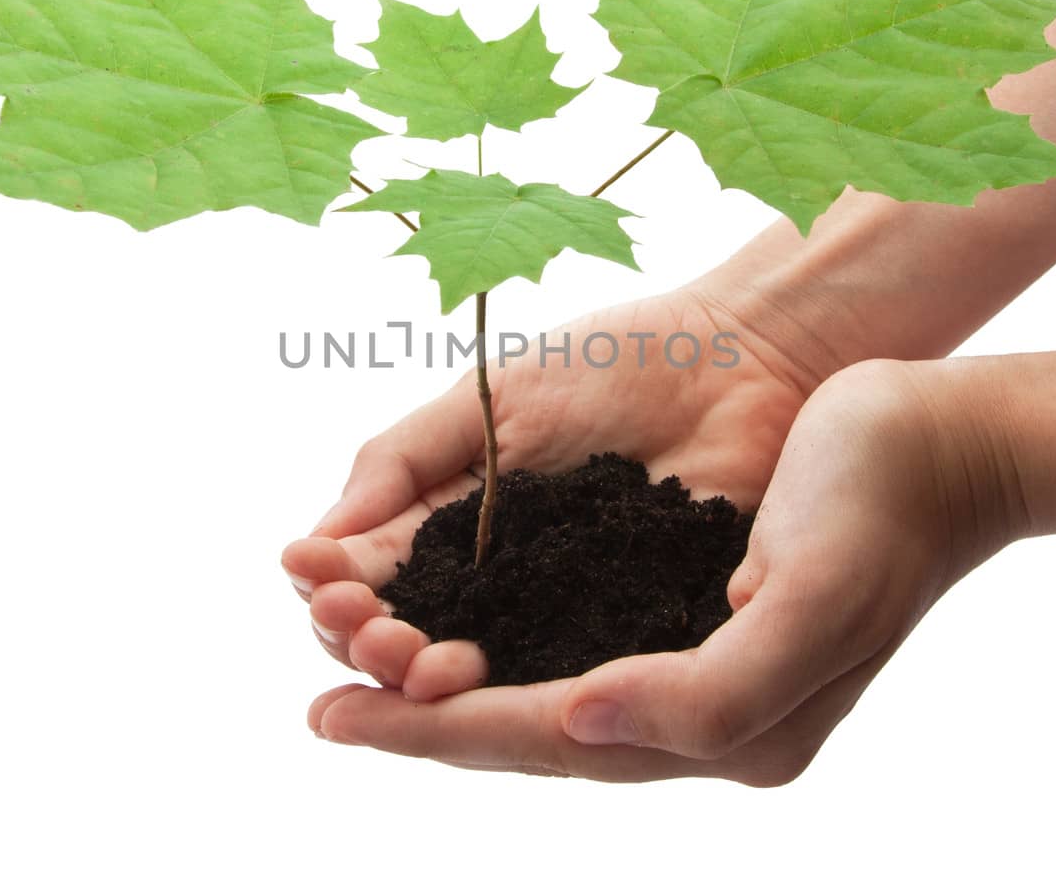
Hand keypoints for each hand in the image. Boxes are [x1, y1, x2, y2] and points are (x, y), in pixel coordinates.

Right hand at [280, 274, 817, 701]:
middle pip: (407, 646)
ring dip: (423, 683)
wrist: (744, 361)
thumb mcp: (489, 398)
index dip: (335, 591)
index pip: (370, 582)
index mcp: (452, 526)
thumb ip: (403, 461)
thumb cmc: (616, 362)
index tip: (318, 578)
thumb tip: (311, 546)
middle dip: (370, 644)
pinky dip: (512, 694)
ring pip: (474, 682)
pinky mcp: (632, 645)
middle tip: (370, 628)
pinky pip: (565, 685)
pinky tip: (477, 677)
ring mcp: (561, 620)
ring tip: (415, 658)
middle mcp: (498, 586)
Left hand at [301, 359, 1014, 783]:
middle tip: (320, 711)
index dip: (438, 734)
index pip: (551, 739)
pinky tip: (440, 630)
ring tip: (353, 671)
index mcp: (730, 728)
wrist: (939, 435)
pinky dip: (492, 639)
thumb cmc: (885, 501)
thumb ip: (709, 691)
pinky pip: (565, 642)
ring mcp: (685, 663)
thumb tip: (580, 722)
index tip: (340, 718)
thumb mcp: (816, 597)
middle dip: (421, 723)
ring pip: (537, 692)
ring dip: (444, 687)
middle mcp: (697, 713)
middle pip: (528, 730)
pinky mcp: (676, 608)